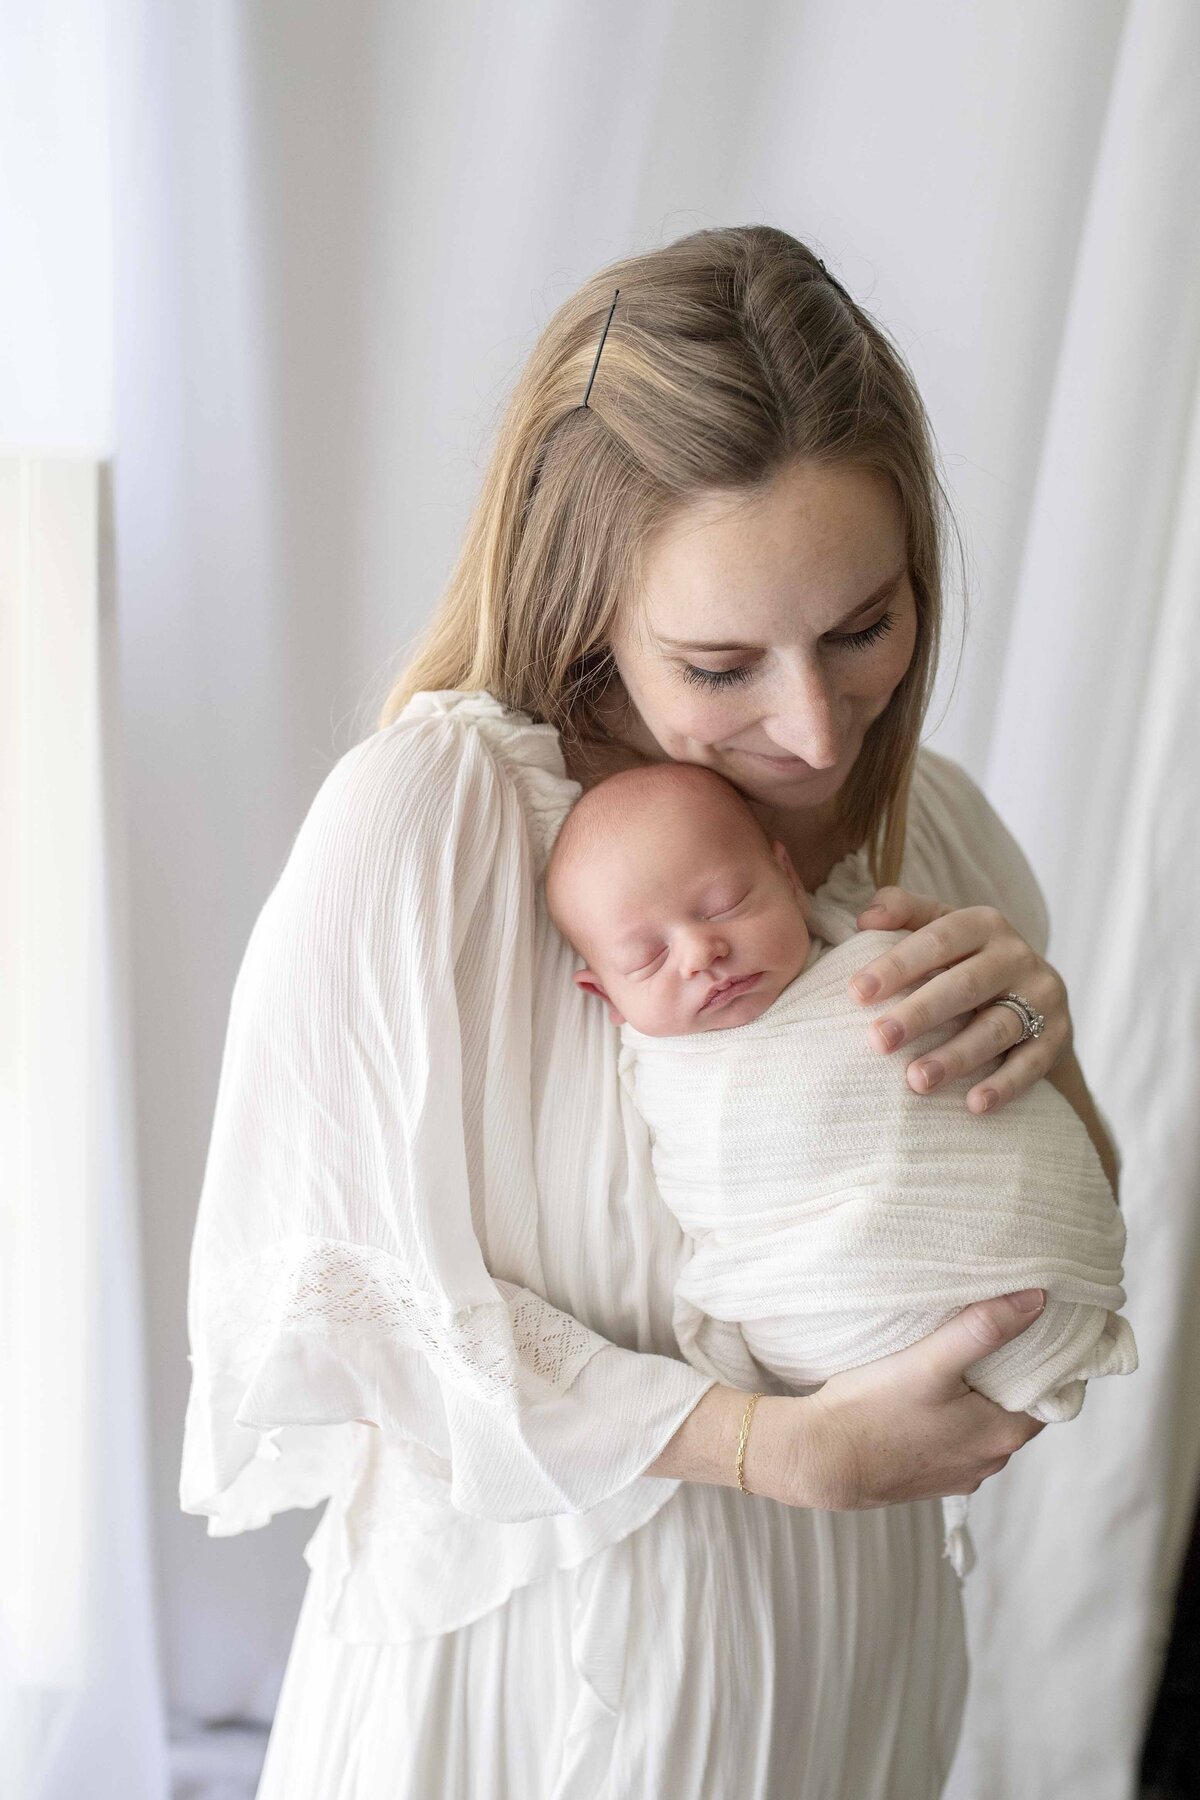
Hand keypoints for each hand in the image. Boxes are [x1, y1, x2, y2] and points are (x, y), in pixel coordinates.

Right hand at [786, 1291, 1048, 1510]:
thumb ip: (984, 1329)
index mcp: (1002, 1435)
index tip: (1030, 1332)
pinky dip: (950, 1420)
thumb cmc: (873, 1409)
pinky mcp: (928, 1479)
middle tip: (990, 1336)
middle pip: (1015, 1410)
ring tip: (956, 1363)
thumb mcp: (931, 1361)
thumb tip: (1037, 1298)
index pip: (1046, 1394)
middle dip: (1008, 1377)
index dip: (1042, 1362)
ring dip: (977, 1400)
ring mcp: (957, 1474)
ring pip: (983, 1426)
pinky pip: (954, 1443)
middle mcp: (988, 1462)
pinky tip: (926, 1399)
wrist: (819, 1460)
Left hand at [847, 886, 1069, 1114]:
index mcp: (983, 923)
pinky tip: (975, 1105)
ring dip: (956, 1057)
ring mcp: (1042, 996)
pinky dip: (1004, 1085)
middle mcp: (1016, 955)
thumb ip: (903, 912)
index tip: (856, 993)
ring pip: (996, 1029)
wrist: (1035, 993)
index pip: (936, 940)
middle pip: (964, 986)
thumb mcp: (940, 926)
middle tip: (878, 1041)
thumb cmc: (966, 959)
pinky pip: (1031, 1064)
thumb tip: (865, 918)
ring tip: (916, 1081)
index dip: (896, 965)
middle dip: (918, 1015)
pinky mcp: (1057, 1035)